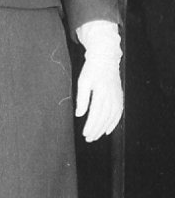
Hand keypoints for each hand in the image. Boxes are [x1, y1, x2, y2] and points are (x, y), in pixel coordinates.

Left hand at [75, 20, 122, 141]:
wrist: (105, 58)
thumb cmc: (91, 69)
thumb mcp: (83, 81)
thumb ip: (82, 99)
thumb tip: (79, 114)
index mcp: (102, 92)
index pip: (96, 114)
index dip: (91, 125)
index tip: (85, 133)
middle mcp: (111, 96)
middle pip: (104, 118)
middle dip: (96, 130)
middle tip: (88, 139)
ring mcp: (117, 96)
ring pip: (112, 117)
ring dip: (104, 128)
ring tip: (96, 136)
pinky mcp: (119, 96)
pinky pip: (118, 112)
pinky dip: (114, 122)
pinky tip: (108, 130)